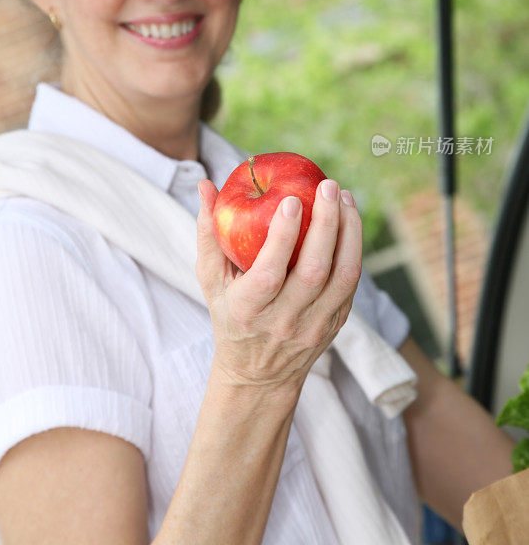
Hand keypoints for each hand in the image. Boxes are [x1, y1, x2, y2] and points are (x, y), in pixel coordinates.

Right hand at [196, 177, 361, 392]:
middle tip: (328, 185)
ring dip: (349, 233)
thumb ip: (208, 232)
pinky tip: (350, 221)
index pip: (269, 274)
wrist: (259, 375)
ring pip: (342, 276)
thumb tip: (206, 184)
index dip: (283, 237)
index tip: (292, 199)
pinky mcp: (336, 324)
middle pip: (314, 271)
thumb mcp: (210, 280)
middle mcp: (284, 321)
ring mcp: (314, 326)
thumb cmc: (230, 315)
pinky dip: (354, 249)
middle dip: (326, 223)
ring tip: (346, 198)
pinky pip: (350, 284)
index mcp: (248, 310)